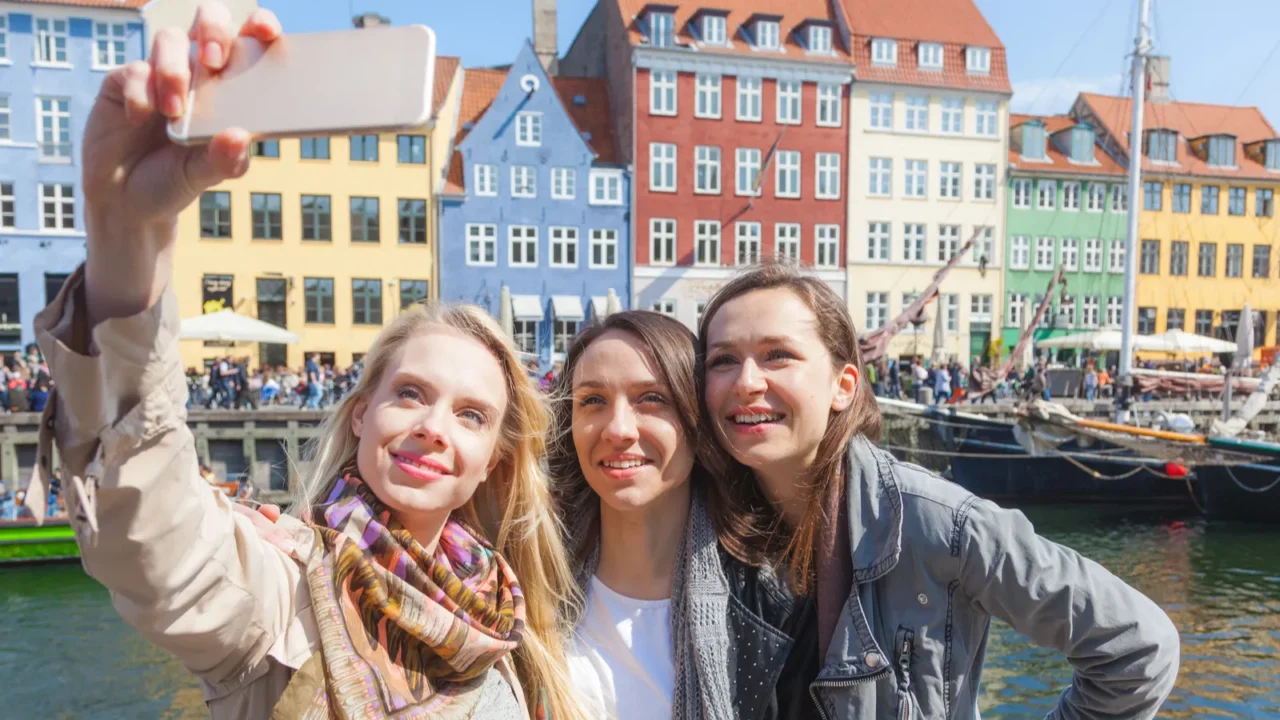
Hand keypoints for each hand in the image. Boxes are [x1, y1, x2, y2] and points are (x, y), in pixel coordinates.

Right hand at [81, 3, 281, 325]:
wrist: (127, 202)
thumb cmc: (175, 181)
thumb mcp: (204, 176)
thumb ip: (224, 160)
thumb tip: (240, 137)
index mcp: (228, 87)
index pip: (248, 43)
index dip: (259, 26)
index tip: (266, 32)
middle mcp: (196, 72)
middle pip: (209, 21)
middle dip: (214, 30)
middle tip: (214, 61)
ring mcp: (159, 72)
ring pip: (170, 39)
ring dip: (174, 70)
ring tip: (175, 112)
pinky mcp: (124, 81)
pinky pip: (135, 69)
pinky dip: (141, 92)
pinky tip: (141, 119)